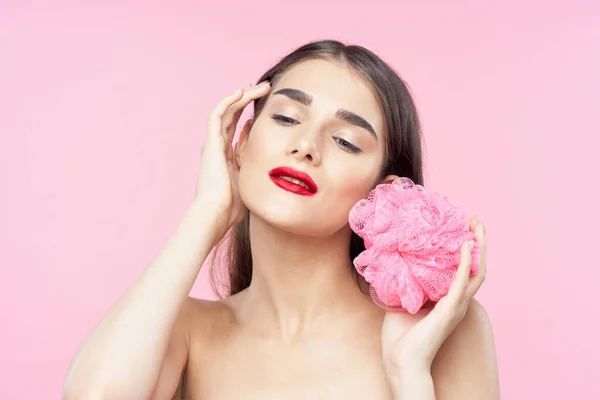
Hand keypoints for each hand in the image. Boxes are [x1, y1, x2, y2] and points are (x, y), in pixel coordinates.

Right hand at [194, 81, 270, 230]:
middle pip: (232, 115)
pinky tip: (241, 92)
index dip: (249, 116)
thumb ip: (257, 173)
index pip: (237, 129)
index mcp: (226, 157)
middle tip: (264, 88)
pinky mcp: (211, 143)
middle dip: (247, 100)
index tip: (265, 106)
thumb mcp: (250, 185)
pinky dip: (228, 101)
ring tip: (257, 86)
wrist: (216, 213)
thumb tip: (275, 173)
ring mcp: (213, 144)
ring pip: (226, 111)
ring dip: (241, 96)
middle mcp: (218, 147)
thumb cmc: (232, 207)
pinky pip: (217, 114)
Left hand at [381, 216, 486, 378]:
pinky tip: (465, 246)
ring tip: (477, 226)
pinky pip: (461, 282)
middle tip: (476, 221)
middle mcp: (458, 302)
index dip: (467, 250)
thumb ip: (406, 283)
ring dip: (478, 248)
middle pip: (477, 268)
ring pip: (476, 272)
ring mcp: (457, 306)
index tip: (462, 229)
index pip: (464, 271)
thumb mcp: (404, 301)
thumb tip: (394, 260)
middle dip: (479, 243)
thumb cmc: (401, 336)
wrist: (402, 360)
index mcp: (448, 300)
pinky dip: (465, 263)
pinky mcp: (450, 309)